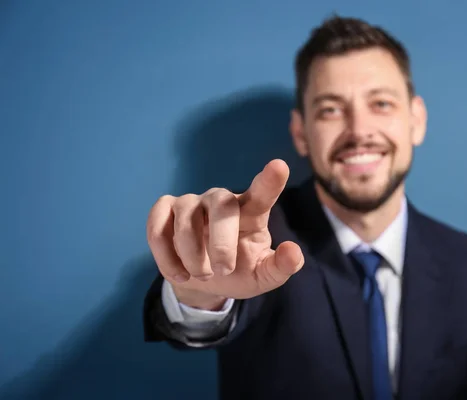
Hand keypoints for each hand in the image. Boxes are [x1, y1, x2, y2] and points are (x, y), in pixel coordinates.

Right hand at [146, 159, 303, 309]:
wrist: (204, 282)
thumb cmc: (239, 271)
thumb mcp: (263, 276)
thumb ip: (281, 266)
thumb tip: (293, 252)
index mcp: (251, 212)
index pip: (262, 192)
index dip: (270, 180)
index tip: (279, 166)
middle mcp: (221, 200)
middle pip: (222, 207)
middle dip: (221, 243)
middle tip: (224, 270)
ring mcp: (191, 202)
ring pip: (186, 222)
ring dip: (193, 256)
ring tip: (204, 275)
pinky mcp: (164, 210)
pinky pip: (158, 228)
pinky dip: (166, 257)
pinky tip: (180, 274)